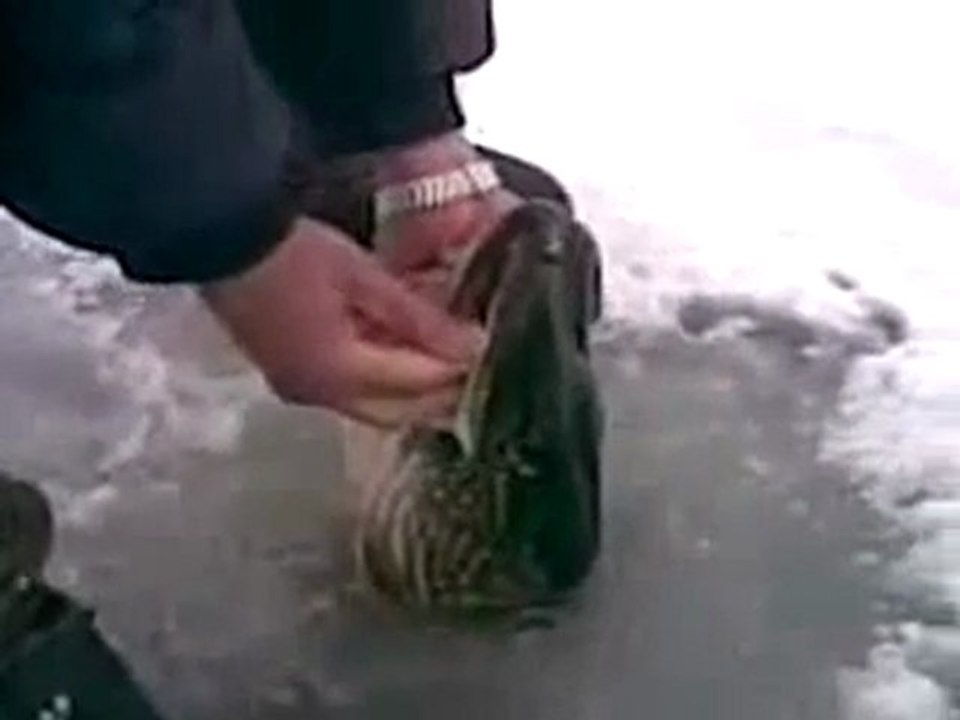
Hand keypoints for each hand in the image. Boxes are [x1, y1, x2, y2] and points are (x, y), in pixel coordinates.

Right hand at [201, 218, 483, 426]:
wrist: (219, 241)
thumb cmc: (289, 251)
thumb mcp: (360, 276)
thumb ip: (415, 316)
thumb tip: (469, 345)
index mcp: (339, 372)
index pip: (416, 385)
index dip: (457, 372)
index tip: (490, 353)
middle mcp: (321, 394)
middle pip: (397, 413)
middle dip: (440, 399)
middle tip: (475, 373)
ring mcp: (301, 388)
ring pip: (374, 407)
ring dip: (412, 393)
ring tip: (447, 366)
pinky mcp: (291, 374)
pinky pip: (350, 392)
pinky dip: (383, 380)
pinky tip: (402, 356)